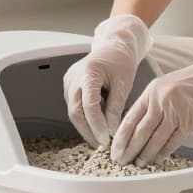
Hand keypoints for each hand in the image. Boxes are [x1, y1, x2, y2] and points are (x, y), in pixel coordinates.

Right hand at [63, 14, 152, 147]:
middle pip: (75, 111)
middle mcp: (74, 77)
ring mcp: (69, 82)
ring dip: (86, 126)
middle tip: (102, 144)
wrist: (113, 47)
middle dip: (88, 131)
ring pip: (73, 111)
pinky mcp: (69, 87)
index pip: (88, 105)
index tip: (106, 139)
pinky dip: (85, 118)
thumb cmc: (120, 62)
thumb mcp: (123, 84)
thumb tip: (111, 131)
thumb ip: (116, 108)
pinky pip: (74, 106)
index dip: (96, 125)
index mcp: (88, 72)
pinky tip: (96, 125)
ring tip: (101, 138)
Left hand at [111, 32, 192, 165]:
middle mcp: (161, 100)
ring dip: (145, 154)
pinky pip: (173, 141)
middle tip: (121, 161)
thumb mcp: (167, 86)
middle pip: (140, 130)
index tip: (114, 148)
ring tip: (138, 164)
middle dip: (129, 149)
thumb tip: (138, 126)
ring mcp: (176, 110)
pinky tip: (157, 160)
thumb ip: (153, 103)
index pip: (131, 117)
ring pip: (155, 138)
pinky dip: (164, 152)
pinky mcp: (190, 120)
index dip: (121, 135)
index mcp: (152, 90)